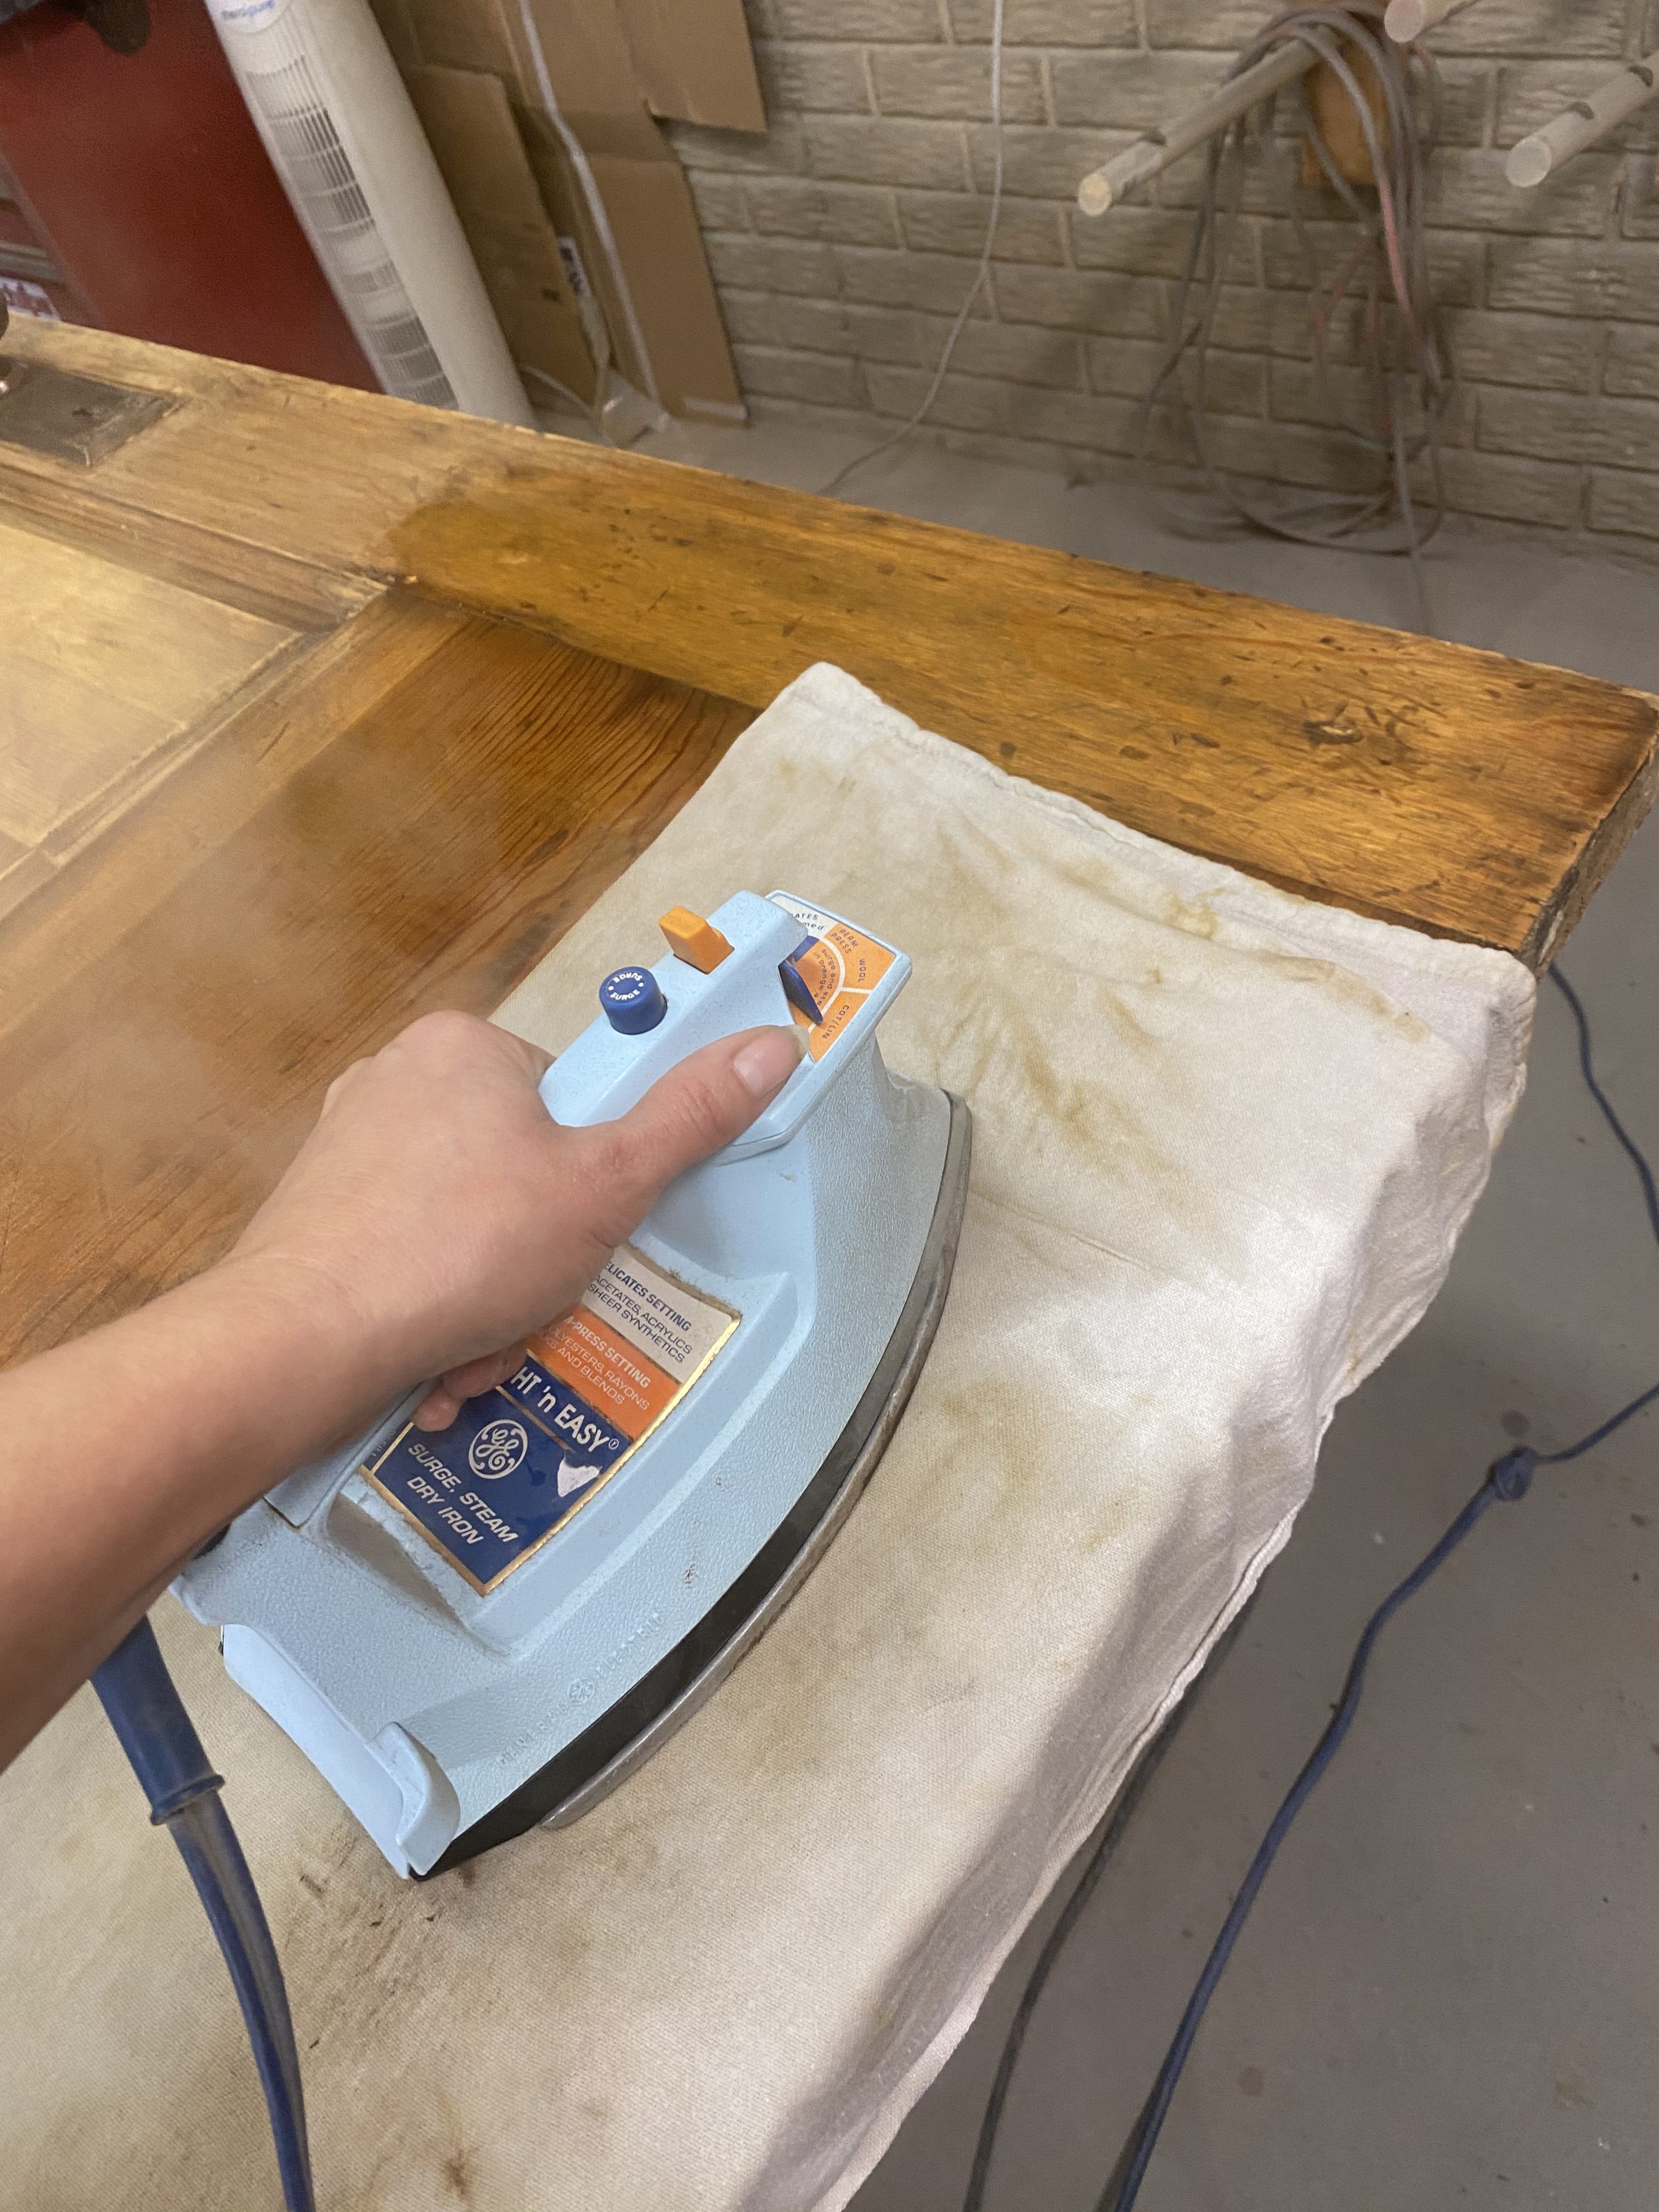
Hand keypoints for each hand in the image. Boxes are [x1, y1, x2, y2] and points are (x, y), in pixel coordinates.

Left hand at [226, 1009, 803, 1431]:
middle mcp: (394, 1081)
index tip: (584, 1230)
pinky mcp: (313, 1218)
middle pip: (517, 1175)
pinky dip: (433, 1315)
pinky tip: (434, 1363)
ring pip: (465, 1231)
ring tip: (479, 1350)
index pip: (567, 1102)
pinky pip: (408, 1261)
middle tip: (534, 1306)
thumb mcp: (605, 1184)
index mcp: (463, 1047)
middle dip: (536, 1264)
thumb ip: (690, 1117)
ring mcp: (344, 1151)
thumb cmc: (463, 1247)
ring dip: (490, 1305)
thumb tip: (774, 1044)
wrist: (304, 1339)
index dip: (592, 1176)